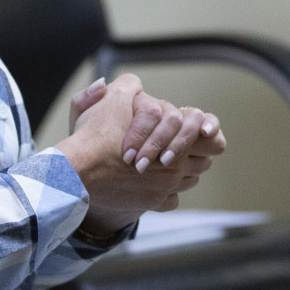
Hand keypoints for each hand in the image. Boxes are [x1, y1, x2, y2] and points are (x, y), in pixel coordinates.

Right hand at [55, 75, 222, 236]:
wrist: (77, 172)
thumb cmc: (95, 134)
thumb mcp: (114, 97)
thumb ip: (130, 85)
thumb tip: (136, 85)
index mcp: (176, 140)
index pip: (212, 139)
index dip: (208, 133)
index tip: (203, 133)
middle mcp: (175, 167)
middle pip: (203, 162)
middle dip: (194, 153)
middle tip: (178, 145)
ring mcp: (164, 188)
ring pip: (189, 181)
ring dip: (182, 172)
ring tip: (165, 162)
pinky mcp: (152, 204)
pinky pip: (173, 201)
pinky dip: (167, 193)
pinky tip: (153, 182)